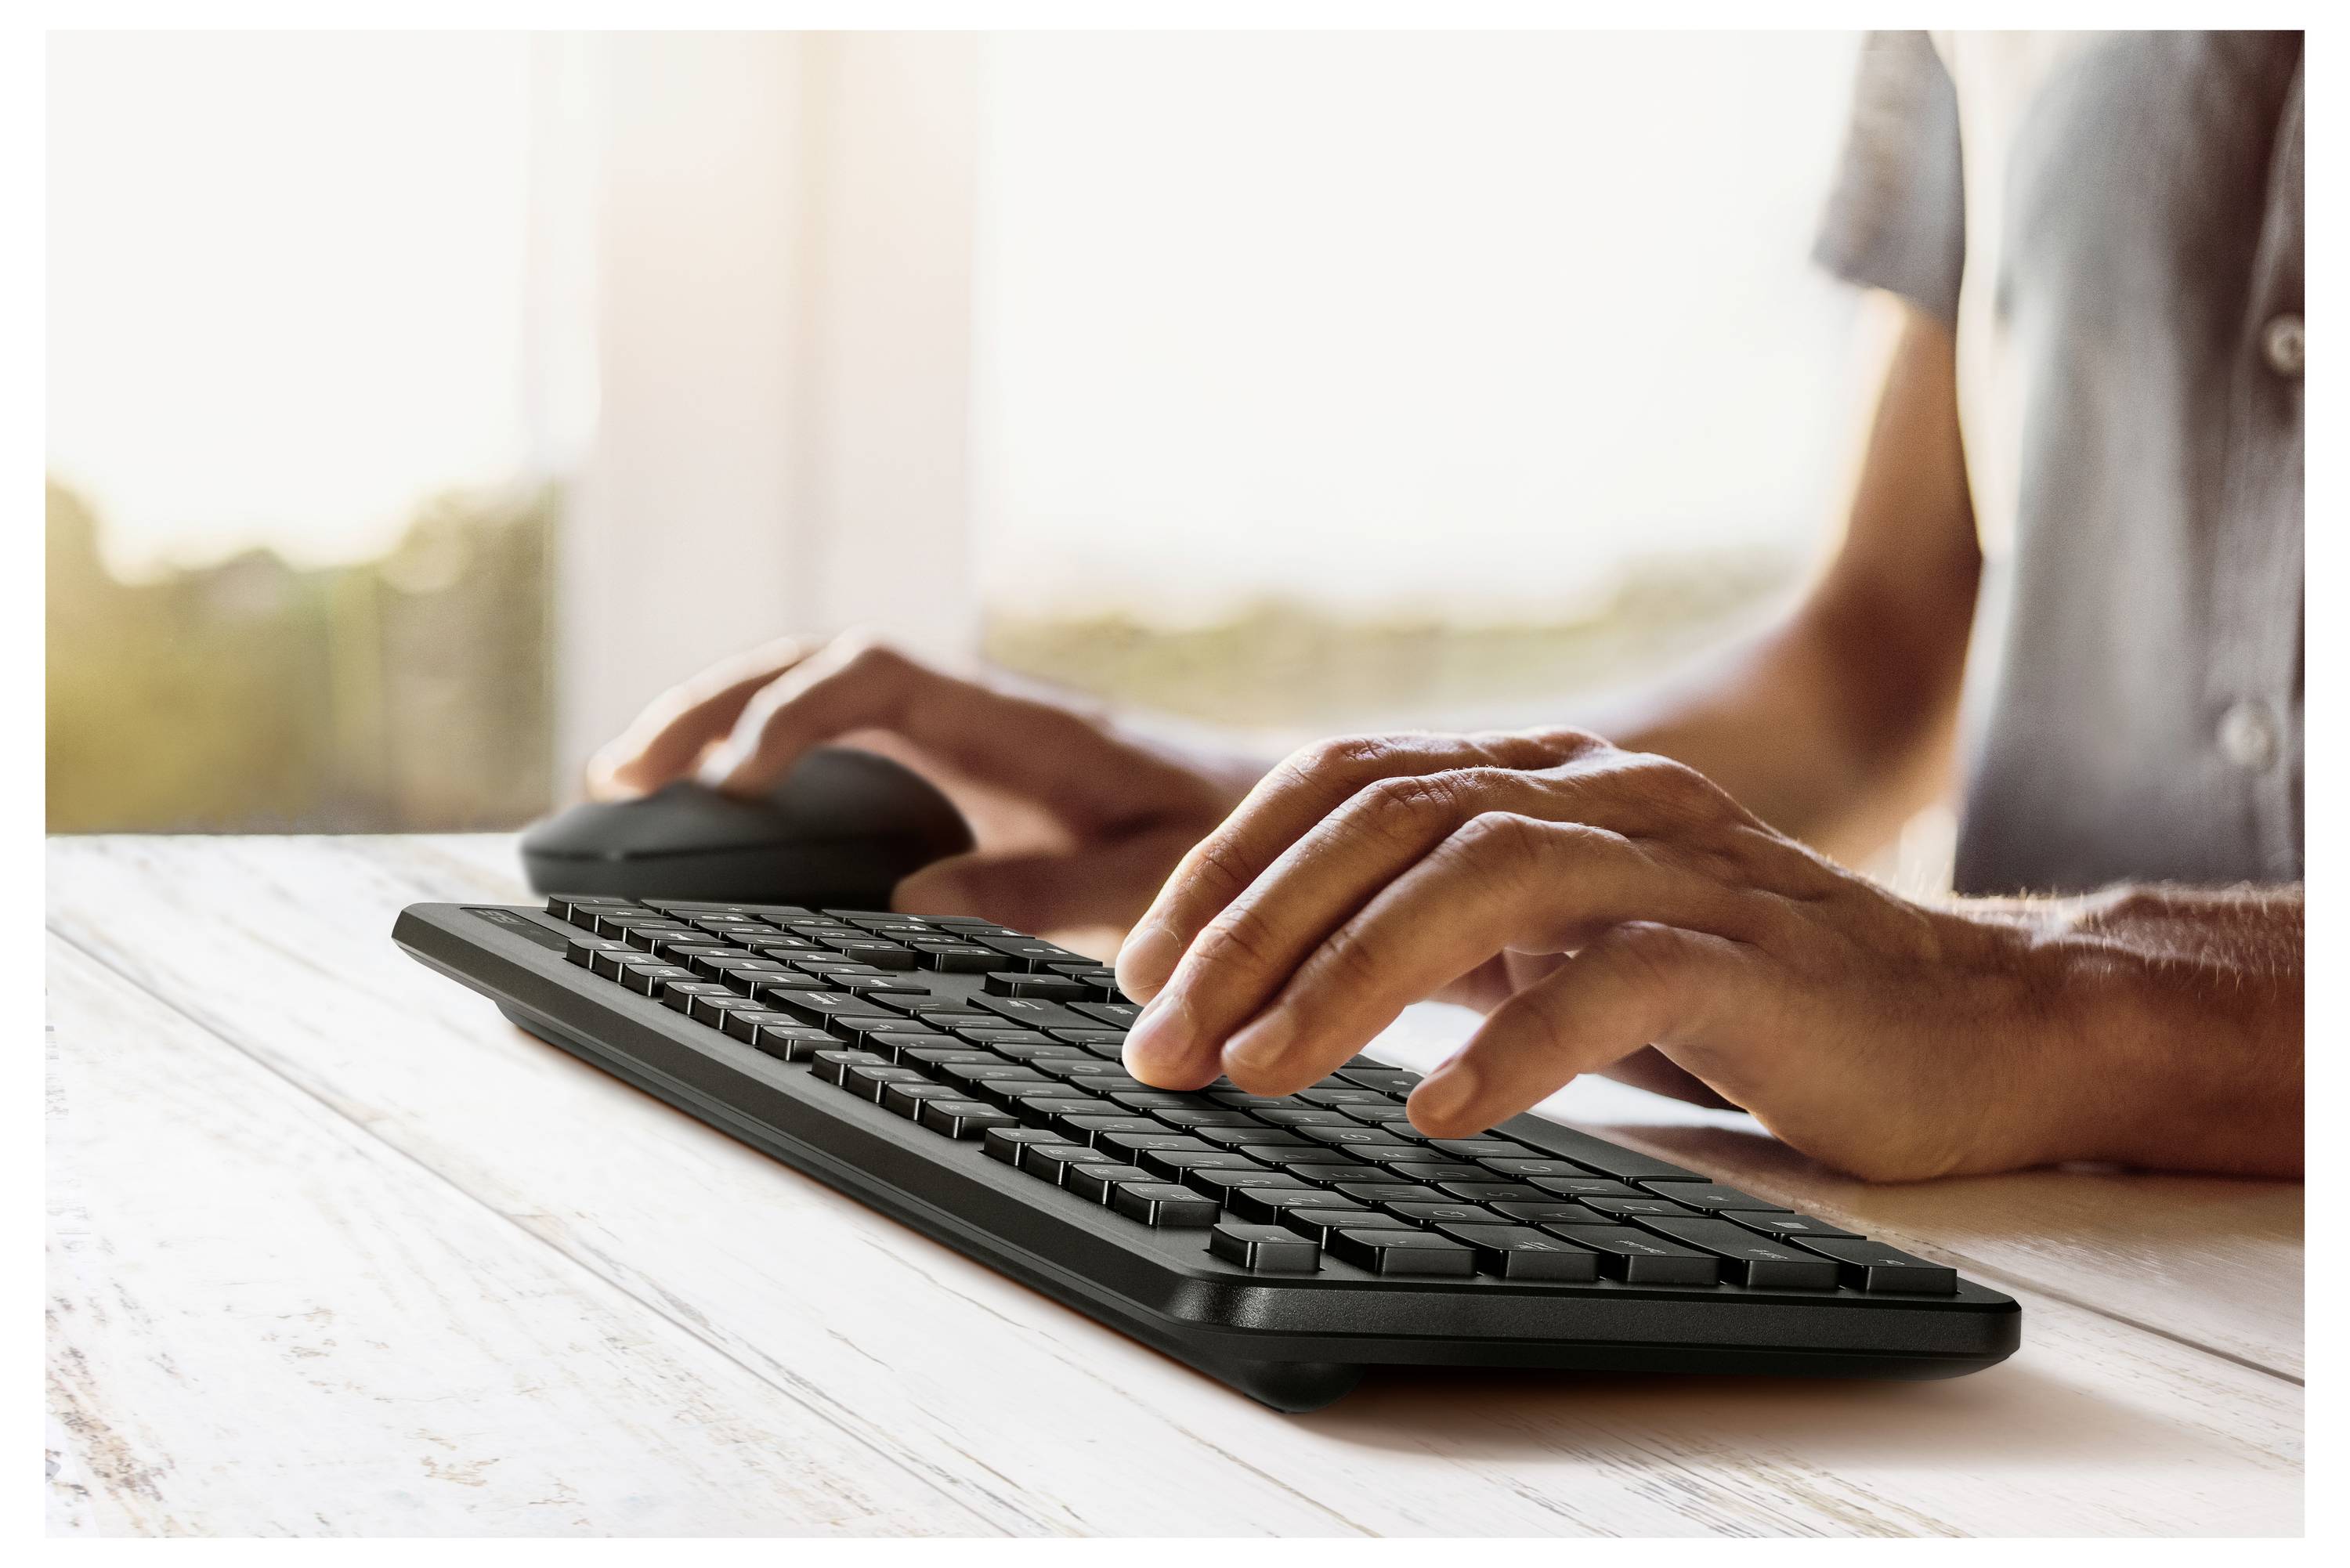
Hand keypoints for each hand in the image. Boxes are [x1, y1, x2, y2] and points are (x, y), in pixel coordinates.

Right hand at [589, 634, 1261, 935]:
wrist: (1252, 803)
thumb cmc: (1203, 833)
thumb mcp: (1140, 872)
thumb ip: (1038, 887)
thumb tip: (908, 906)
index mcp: (1006, 718)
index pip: (872, 677)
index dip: (793, 716)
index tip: (733, 783)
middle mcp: (960, 706)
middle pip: (808, 665)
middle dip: (710, 707)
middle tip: (622, 774)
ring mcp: (943, 727)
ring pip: (805, 691)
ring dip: (716, 720)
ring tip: (622, 778)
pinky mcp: (939, 759)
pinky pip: (830, 731)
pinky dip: (757, 749)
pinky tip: (706, 799)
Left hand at [1112, 727, 2103, 1181]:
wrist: (1972, 1024)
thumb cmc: (1747, 997)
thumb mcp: (1562, 944)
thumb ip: (1445, 934)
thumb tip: (1273, 980)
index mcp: (1547, 782)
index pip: (1352, 780)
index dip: (1232, 865)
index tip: (1141, 967)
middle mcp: (1604, 796)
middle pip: (1390, 817)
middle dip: (1252, 930)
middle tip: (1164, 1041)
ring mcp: (1684, 864)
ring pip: (1485, 874)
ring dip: (1349, 977)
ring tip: (1260, 1073)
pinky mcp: (1760, 954)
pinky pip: (1621, 976)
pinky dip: (1516, 1043)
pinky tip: (1438, 1114)